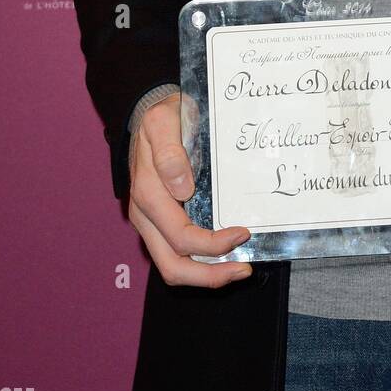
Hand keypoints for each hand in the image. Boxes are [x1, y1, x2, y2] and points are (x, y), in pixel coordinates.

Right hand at [128, 92, 252, 287]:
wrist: (149, 113)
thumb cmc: (160, 117)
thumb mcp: (162, 123)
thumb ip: (169, 153)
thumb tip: (182, 188)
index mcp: (148, 196)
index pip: (180, 237)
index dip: (212, 244)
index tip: (243, 233)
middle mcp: (147, 217)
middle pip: (172, 267)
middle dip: (209, 277)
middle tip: (243, 270)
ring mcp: (153, 222)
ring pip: (174, 265)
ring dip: (206, 274)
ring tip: (239, 268)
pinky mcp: (162, 221)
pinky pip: (178, 252)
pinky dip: (203, 261)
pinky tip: (227, 253)